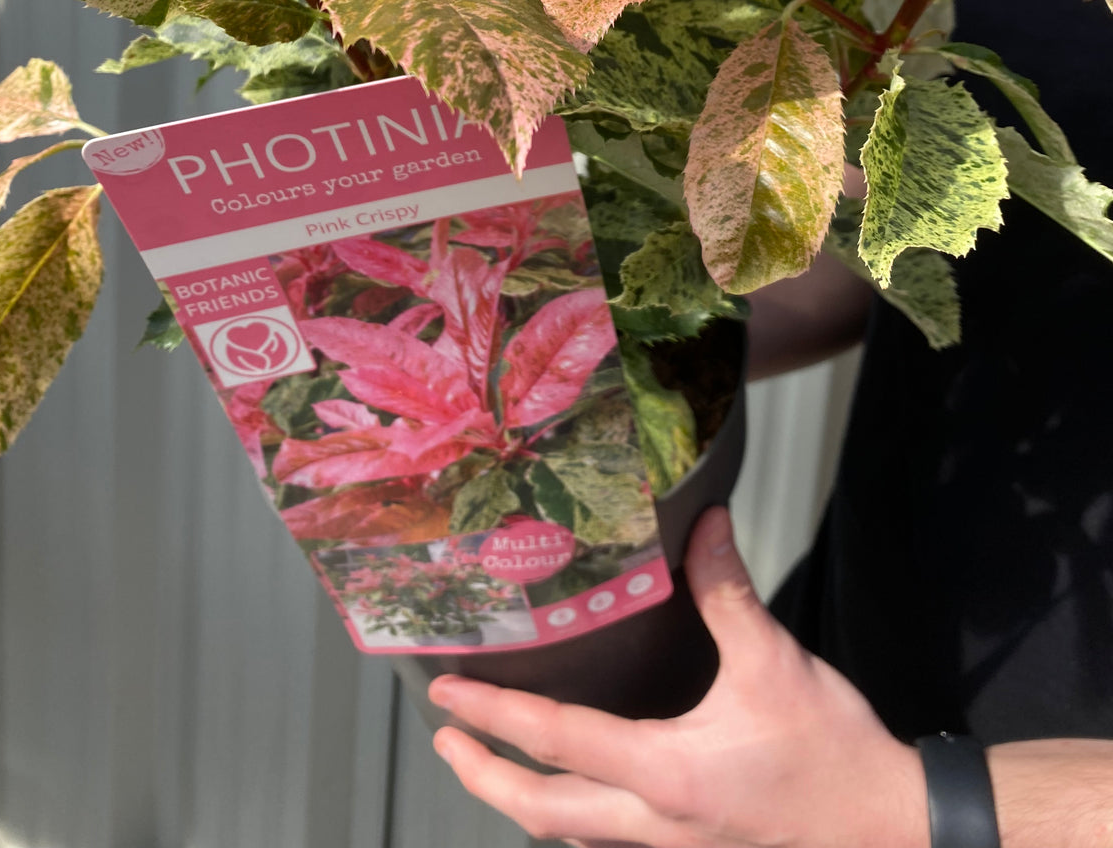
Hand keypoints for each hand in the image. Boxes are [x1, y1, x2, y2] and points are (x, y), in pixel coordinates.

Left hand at [428, 506, 927, 847]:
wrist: (893, 833)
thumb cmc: (835, 754)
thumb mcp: (776, 663)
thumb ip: (728, 591)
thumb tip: (703, 520)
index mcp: (666, 774)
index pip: (556, 740)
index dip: (494, 714)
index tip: (443, 695)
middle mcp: (656, 826)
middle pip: (541, 812)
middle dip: (484, 778)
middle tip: (445, 739)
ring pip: (573, 837)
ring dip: (524, 804)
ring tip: (494, 766)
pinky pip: (612, 845)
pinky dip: (575, 821)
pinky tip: (579, 797)